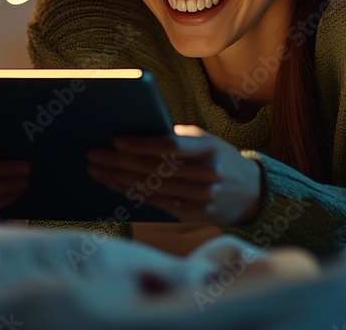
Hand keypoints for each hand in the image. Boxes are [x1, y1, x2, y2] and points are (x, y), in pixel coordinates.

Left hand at [86, 124, 264, 225]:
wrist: (252, 193)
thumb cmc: (219, 159)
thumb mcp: (207, 141)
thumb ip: (177, 137)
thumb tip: (134, 131)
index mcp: (209, 148)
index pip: (170, 146)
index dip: (142, 144)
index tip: (116, 140)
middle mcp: (206, 174)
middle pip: (154, 168)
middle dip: (119, 161)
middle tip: (93, 154)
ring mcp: (200, 198)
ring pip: (150, 187)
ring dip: (118, 178)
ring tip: (96, 169)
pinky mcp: (192, 215)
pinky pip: (154, 202)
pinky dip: (131, 192)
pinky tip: (113, 183)